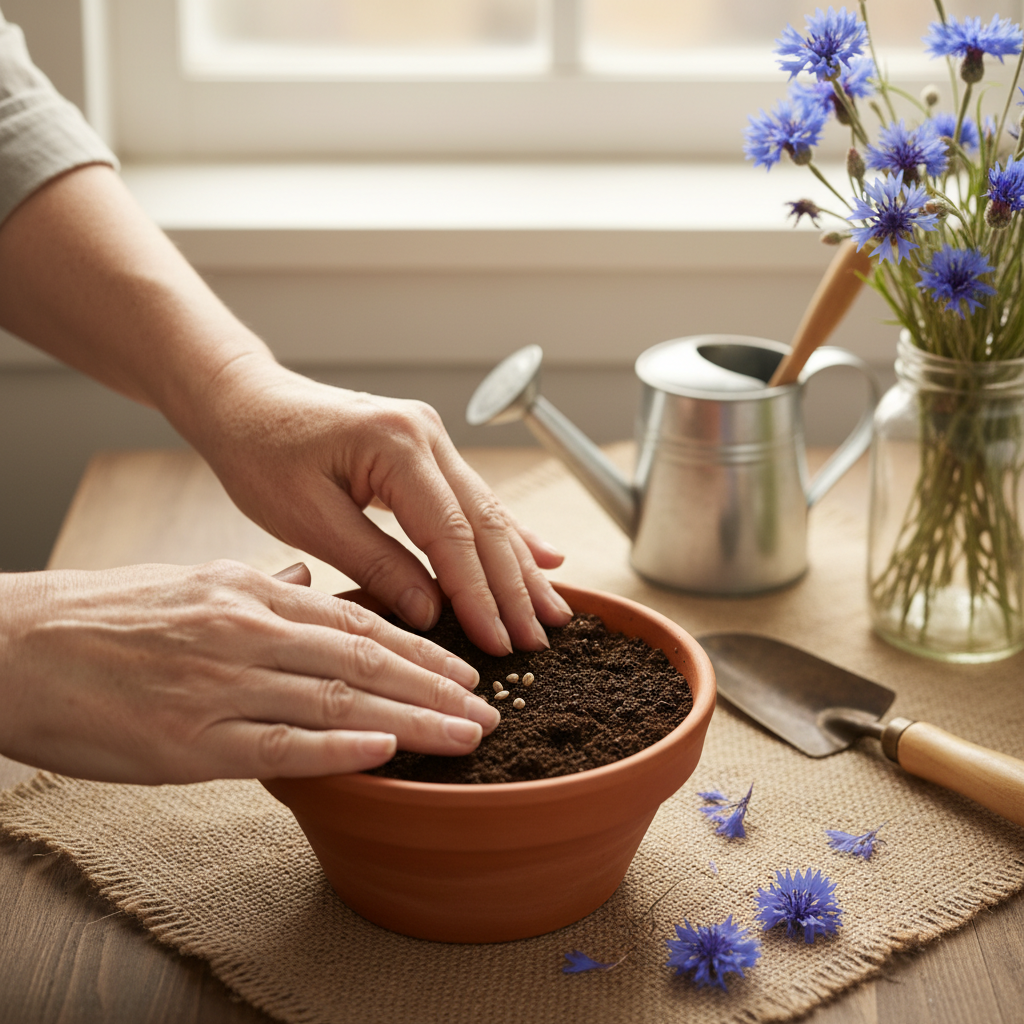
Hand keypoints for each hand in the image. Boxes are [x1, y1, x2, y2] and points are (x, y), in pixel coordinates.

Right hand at [0, 560, 496, 783]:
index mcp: (252, 595)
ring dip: (412, 718)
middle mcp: (249, 633)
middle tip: (491, 707)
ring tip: (467, 734)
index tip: (467, 667)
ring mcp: (223, 685)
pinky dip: (338, 745)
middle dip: (437, 686)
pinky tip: (386, 751)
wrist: (17, 646)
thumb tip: (304, 584)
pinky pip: (279, 742)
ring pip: (338, 698)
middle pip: (365, 659)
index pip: (359, 622)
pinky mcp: (190, 740)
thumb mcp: (194, 581)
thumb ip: (258, 587)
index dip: (421, 647)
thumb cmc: (107, 616)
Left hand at [189, 361, 572, 655]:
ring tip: (553, 612)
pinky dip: (508, 534)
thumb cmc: (261, 453)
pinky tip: (543, 558)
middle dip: (514, 586)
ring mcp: (432, 438)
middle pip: (486, 522)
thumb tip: (432, 612)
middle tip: (539, 640)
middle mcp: (427, 434)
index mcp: (396, 445)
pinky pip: (475, 499)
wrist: (245, 401)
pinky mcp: (427, 450)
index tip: (500, 641)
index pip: (453, 533)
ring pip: (490, 512)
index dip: (479, 593)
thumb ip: (375, 563)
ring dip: (520, 565)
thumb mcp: (307, 518)